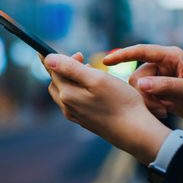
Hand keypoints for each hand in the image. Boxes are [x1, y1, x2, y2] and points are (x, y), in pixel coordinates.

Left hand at [45, 53, 170, 164]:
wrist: (134, 131)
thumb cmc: (120, 102)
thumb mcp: (96, 79)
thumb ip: (71, 68)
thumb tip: (48, 59)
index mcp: (68, 95)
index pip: (53, 71)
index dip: (57, 58)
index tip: (66, 51)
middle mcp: (67, 107)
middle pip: (57, 82)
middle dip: (64, 68)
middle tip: (81, 58)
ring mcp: (75, 116)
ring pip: (64, 93)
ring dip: (70, 79)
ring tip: (88, 71)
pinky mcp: (84, 121)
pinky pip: (72, 102)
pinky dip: (76, 91)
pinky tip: (91, 89)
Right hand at [103, 44, 182, 126]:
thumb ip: (165, 86)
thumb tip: (139, 84)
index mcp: (170, 56)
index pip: (141, 51)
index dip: (122, 55)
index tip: (106, 61)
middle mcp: (160, 65)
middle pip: (137, 76)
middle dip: (144, 94)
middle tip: (162, 107)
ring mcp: (157, 77)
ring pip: (137, 89)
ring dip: (148, 101)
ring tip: (165, 109)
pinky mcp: (155, 88)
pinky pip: (142, 96)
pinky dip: (150, 105)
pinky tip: (164, 110)